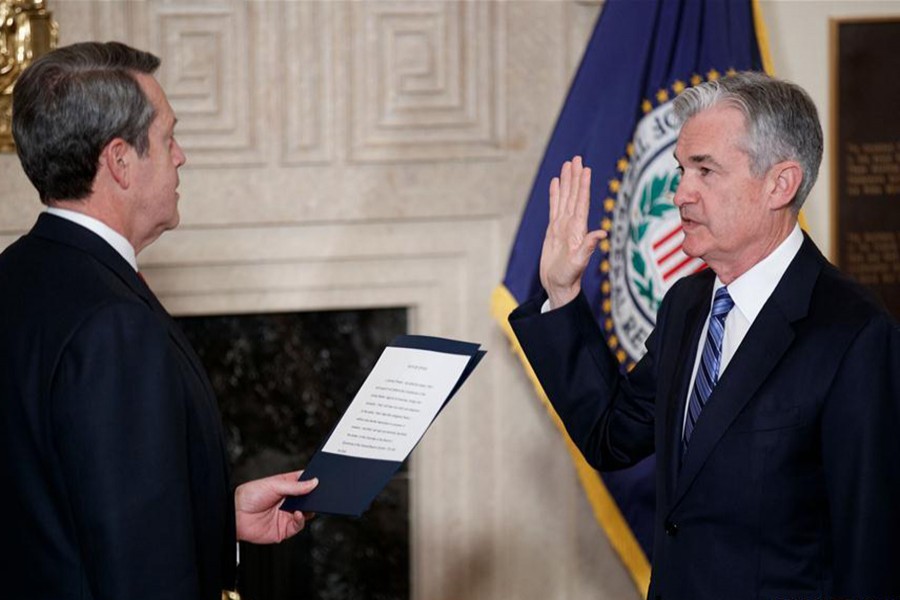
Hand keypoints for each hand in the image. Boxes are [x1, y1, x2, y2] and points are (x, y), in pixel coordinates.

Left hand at [234, 470, 317, 543]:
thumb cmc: (248, 496)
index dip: (312, 481)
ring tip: (307, 505)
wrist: (235, 516)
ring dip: (309, 509)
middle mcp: (287, 501)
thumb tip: (314, 482)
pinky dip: (301, 520)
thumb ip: (295, 486)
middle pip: (307, 499)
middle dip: (314, 497)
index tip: (320, 480)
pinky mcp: (284, 529)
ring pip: (306, 512)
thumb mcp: (273, 485)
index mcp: (285, 486)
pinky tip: (298, 513)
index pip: (303, 482)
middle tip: (318, 495)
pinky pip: (298, 526)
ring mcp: (286, 515)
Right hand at [539, 156, 605, 308]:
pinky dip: (555, 194)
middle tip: (576, 158)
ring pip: (564, 198)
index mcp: (578, 229)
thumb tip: (602, 233)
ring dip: (566, 182)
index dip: (583, 185)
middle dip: (575, 176)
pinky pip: (554, 208)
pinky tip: (555, 183)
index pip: (581, 202)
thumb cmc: (569, 277)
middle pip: (574, 195)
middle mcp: (572, 224)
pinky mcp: (554, 230)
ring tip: (566, 164)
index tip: (585, 169)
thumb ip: (589, 247)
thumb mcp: (578, 262)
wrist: (558, 286)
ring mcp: (563, 226)